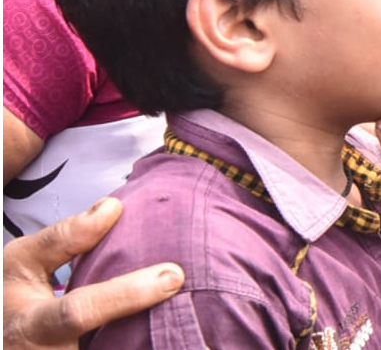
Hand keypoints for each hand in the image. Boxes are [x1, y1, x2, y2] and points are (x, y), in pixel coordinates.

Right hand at [3, 198, 183, 349]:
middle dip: (154, 331)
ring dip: (155, 341)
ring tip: (196, 323)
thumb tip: (113, 207)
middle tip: (199, 304)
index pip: (80, 312)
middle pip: (111, 348)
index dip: (127, 295)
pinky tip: (178, 334)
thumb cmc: (10, 298)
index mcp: (33, 326)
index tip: (174, 276)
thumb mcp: (22, 262)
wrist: (3, 338)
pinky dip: (145, 344)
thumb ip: (65, 237)